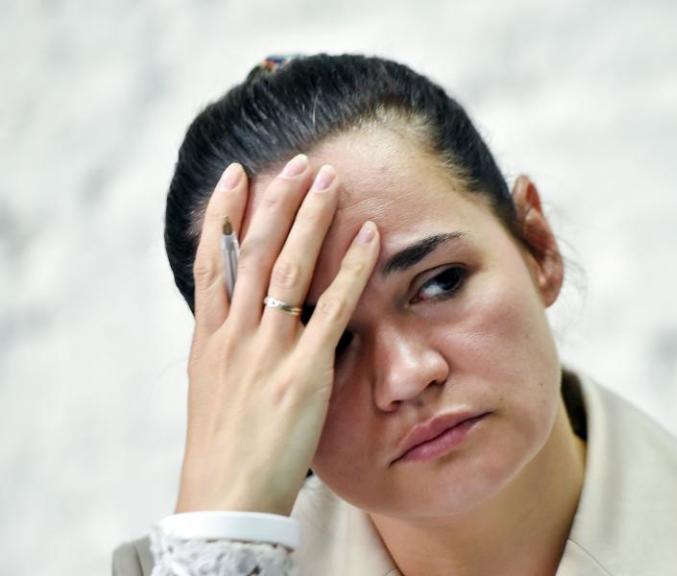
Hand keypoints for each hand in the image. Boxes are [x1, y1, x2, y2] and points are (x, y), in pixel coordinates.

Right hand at [175, 154, 378, 515]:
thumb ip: (226, 347)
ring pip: (288, 267)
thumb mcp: (212, 387)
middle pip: (254, 251)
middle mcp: (234, 334)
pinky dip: (350, 268)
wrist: (227, 496)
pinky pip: (332, 308)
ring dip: (311, 218)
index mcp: (209, 337)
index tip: (237, 175)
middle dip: (277, 201)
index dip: (222, 213)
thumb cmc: (225, 447)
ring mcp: (268, 350)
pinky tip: (368, 237)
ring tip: (329, 179)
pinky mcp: (303, 372)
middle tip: (299, 161)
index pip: (213, 260)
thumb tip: (237, 316)